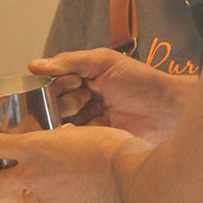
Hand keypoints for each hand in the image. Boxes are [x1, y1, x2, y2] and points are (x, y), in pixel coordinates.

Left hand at [0, 122, 149, 202]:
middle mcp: (36, 174)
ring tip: (35, 192)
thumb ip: (65, 140)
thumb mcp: (81, 132)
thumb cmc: (112, 149)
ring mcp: (49, 197)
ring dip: (30, 194)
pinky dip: (62, 201)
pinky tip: (76, 196)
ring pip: (29, 197)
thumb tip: (65, 141)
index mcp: (37, 147)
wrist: (130, 179)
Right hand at [29, 47, 189, 144]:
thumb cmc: (141, 81)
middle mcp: (81, 100)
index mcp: (82, 78)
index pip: (52, 82)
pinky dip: (73, 135)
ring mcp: (87, 121)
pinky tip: (85, 128)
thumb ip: (69, 61)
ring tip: (93, 109)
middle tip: (86, 95)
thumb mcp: (103, 61)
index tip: (74, 81)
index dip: (57, 83)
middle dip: (65, 99)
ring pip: (59, 122)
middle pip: (53, 103)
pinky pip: (71, 140)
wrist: (167, 110)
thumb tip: (35, 65)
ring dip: (71, 115)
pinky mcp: (93, 141)